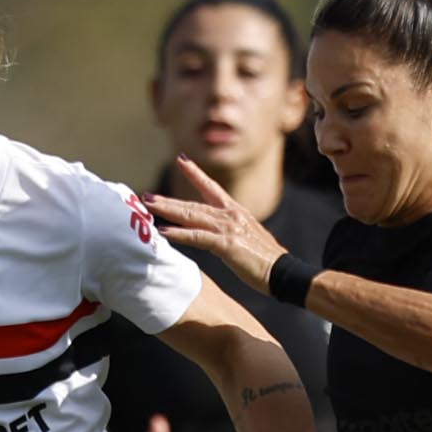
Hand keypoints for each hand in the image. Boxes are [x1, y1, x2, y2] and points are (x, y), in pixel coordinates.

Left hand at [145, 156, 285, 292]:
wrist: (285, 272)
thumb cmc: (267, 262)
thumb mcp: (248, 241)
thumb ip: (230, 235)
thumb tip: (218, 238)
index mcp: (237, 213)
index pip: (212, 188)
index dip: (195, 174)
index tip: (181, 159)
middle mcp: (231, 216)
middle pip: (194, 204)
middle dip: (169, 200)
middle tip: (147, 196)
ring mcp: (229, 229)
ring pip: (192, 216)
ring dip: (168, 211)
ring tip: (148, 207)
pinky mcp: (227, 244)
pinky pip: (198, 237)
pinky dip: (180, 234)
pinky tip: (164, 232)